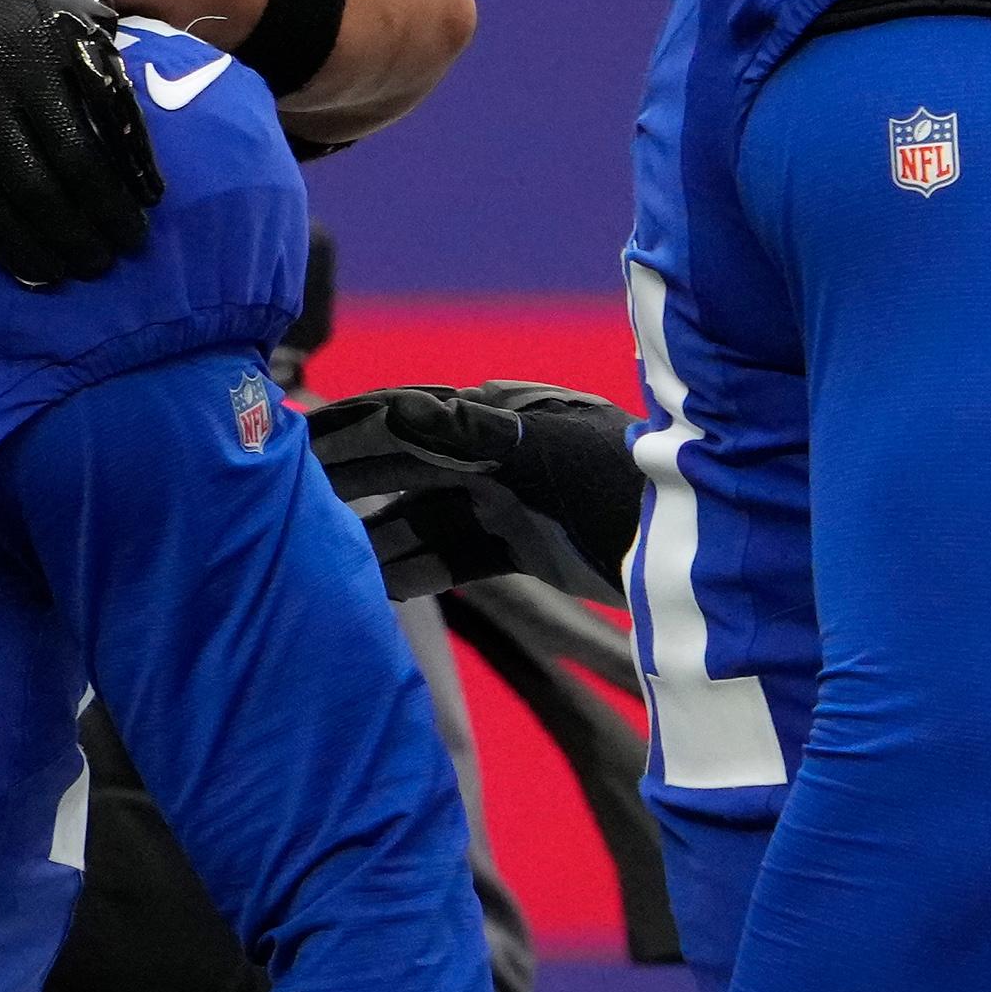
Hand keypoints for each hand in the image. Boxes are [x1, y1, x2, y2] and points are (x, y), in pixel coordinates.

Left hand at [0, 0, 165, 287]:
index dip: (18, 241)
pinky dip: (134, 159)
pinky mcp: (79, 39)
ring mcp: (33, 57)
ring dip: (106, 208)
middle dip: (69, 234)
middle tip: (98, 263)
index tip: (50, 275)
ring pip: (76, 152)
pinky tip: (149, 192)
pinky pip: (111, 112)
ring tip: (127, 239)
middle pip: (32, 179)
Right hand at [307, 381, 640, 602]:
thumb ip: (473, 432)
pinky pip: (453, 555)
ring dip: (378, 534)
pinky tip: (377, 585)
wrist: (703, 558)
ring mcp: (510, 501)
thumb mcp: (553, 453)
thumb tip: (399, 406)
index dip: (352, 424)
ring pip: (423, 515)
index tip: (296, 436)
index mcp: (505, 417)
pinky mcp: (524, 548)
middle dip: (351, 480)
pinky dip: (416, 568)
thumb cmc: (629, 487)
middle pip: (407, 463)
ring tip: (324, 557)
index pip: (410, 413)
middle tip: (287, 498)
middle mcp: (500, 453)